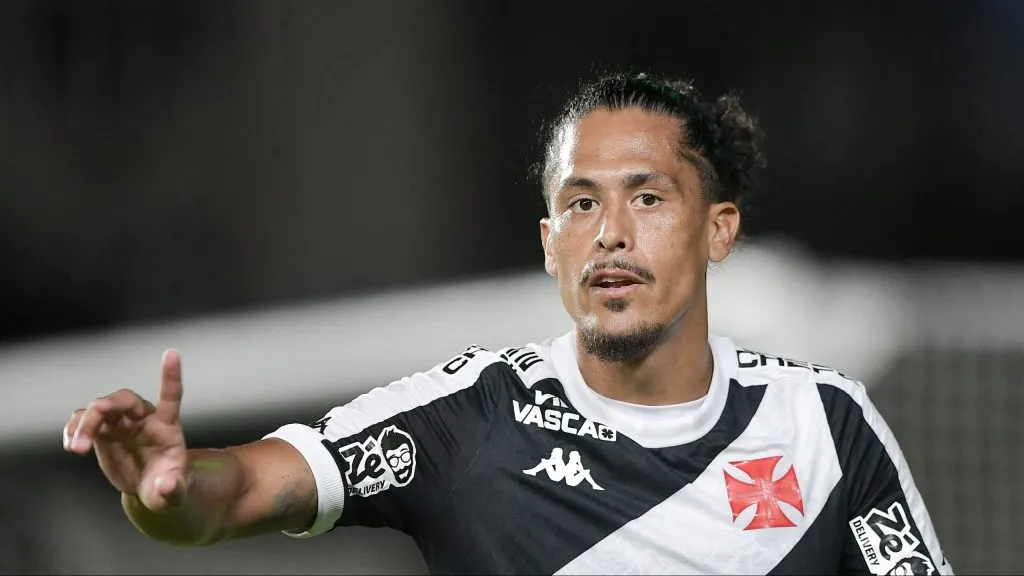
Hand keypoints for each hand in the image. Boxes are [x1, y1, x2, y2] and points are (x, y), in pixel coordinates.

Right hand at [64, 349, 188, 512]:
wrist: (151, 488)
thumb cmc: (167, 486)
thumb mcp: (173, 493)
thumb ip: (172, 488)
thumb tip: (167, 485)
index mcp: (167, 426)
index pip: (171, 396)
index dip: (170, 375)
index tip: (171, 353)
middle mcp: (142, 418)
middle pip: (124, 400)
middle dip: (108, 404)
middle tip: (96, 412)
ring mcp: (120, 423)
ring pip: (99, 410)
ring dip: (85, 424)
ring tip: (77, 449)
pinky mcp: (102, 432)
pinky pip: (82, 422)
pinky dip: (73, 429)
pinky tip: (71, 445)